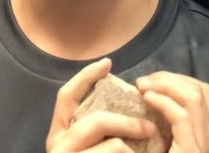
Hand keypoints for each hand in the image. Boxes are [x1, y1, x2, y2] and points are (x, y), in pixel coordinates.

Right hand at [46, 58, 161, 151]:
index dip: (85, 77)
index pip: (66, 96)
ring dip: (135, 149)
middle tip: (152, 129)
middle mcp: (56, 145)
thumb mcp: (94, 142)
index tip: (108, 63)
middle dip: (130, 123)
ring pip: (113, 146)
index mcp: (60, 132)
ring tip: (147, 151)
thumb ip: (102, 125)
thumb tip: (133, 100)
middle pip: (97, 121)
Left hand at [137, 71, 208, 152]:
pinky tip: (147, 98)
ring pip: (193, 98)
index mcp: (205, 132)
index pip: (201, 92)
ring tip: (143, 86)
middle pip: (199, 90)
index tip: (152, 80)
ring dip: (166, 85)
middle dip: (170, 79)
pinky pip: (181, 117)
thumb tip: (150, 91)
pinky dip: (163, 102)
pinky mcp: (191, 151)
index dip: (177, 79)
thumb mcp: (165, 138)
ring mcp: (203, 144)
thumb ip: (166, 118)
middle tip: (144, 80)